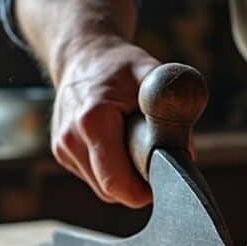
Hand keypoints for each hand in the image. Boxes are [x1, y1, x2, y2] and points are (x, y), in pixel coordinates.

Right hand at [51, 36, 159, 207]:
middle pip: (112, 190)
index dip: (145, 190)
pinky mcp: (61, 153)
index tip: (164, 175)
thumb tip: (185, 153)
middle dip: (137, 184)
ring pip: (102, 188)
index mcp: (92, 121)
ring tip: (134, 145)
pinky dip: (111, 170)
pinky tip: (117, 144)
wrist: (82, 55)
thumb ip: (172, 108)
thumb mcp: (150, 73)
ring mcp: (62, 149)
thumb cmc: (119, 66)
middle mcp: (70, 139)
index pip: (118, 184)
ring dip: (124, 178)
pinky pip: (94, 178)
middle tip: (155, 160)